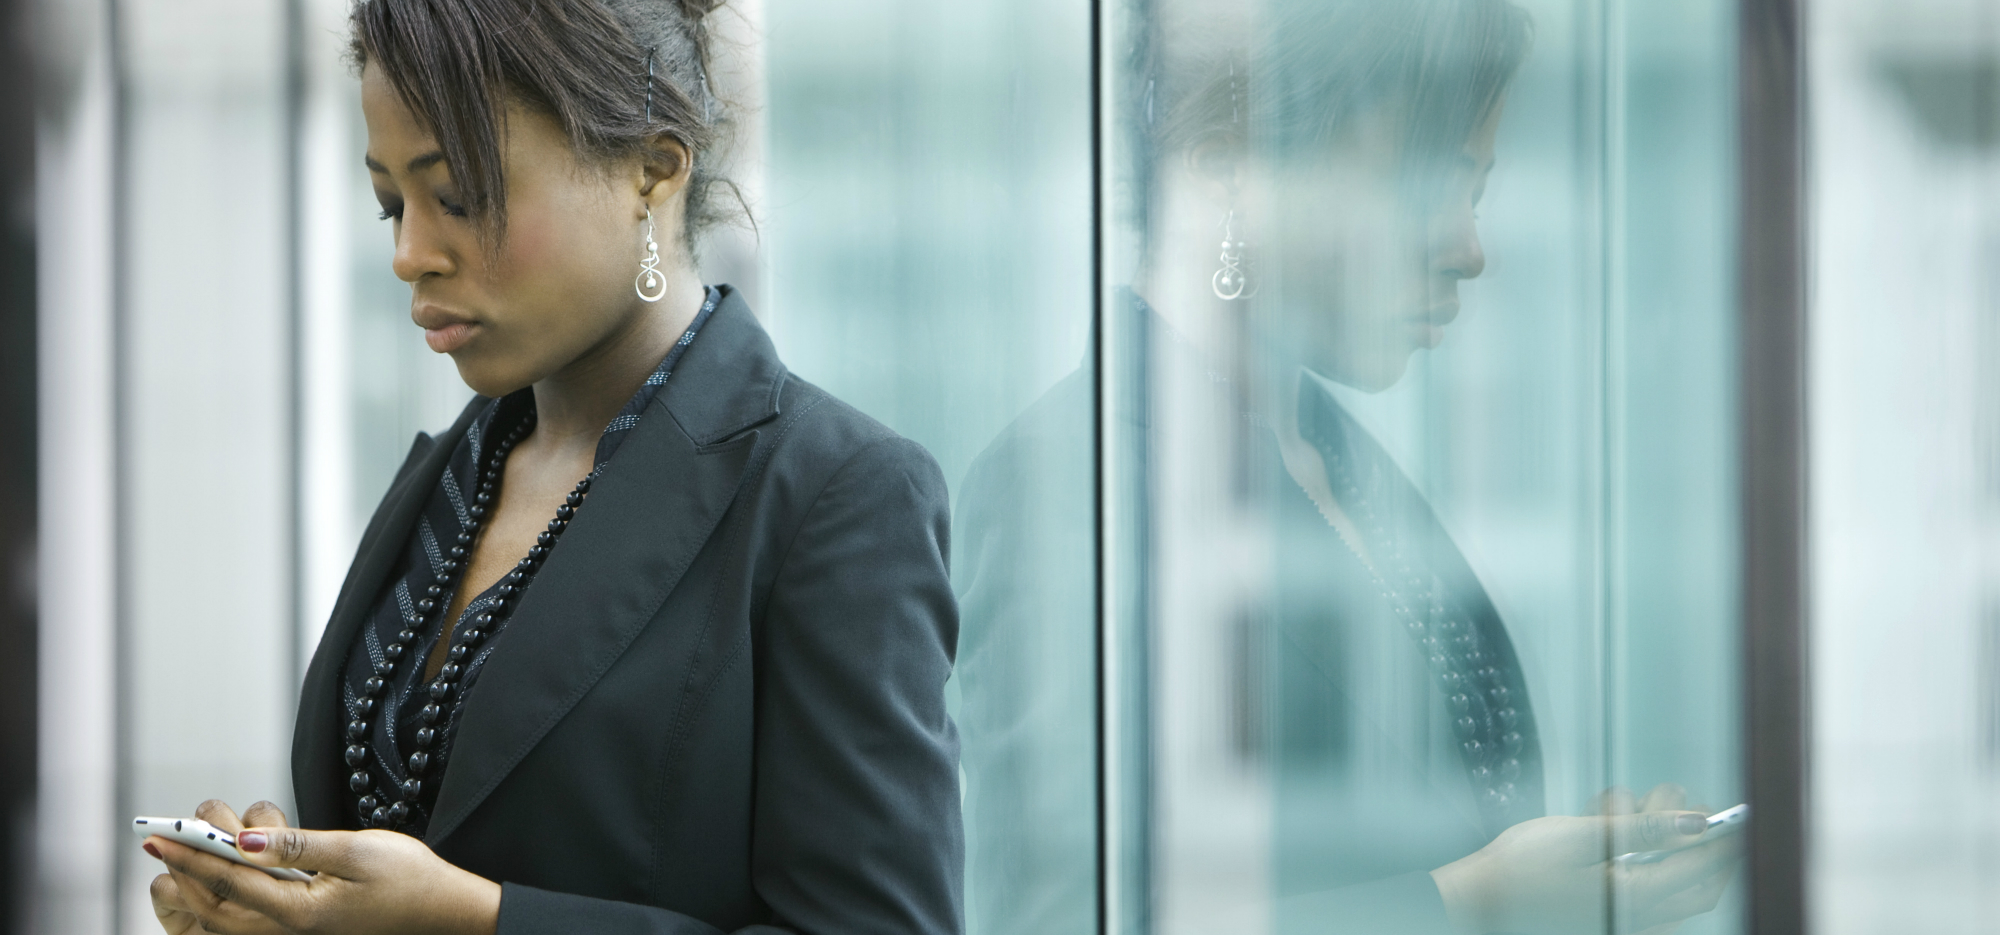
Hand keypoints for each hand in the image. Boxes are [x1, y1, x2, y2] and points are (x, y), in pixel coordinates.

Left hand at [147, 800, 500, 934]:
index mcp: (299, 911)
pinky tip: (226, 871)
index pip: (230, 881)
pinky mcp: (303, 925)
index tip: (162, 837)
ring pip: (229, 913)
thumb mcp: (354, 852)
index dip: (193, 856)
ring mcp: (295, 930)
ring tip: (191, 850)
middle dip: (188, 871)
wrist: (441, 910)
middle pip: (218, 905)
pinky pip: (249, 914)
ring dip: (204, 881)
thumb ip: (296, 847)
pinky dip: (228, 892)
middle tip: (163, 841)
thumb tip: (244, 842)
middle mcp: (290, 928)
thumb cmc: (407, 879)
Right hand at [1430, 788, 1739, 934]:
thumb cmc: (1516, 871)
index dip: (1726, 840)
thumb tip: (1696, 824)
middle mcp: (1638, 917)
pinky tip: (1622, 839)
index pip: (1701, 868)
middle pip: (1698, 887)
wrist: (1475, 902)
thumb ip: (1645, 829)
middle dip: (1705, 847)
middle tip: (1697, 810)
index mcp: (1636, 897)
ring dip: (1668, 848)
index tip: (1739, 812)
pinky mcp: (1609, 918)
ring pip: (1673, 888)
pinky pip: (1649, 896)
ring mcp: (1624, 921)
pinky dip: (1648, 866)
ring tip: (1638, 810)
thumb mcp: (1581, 837)